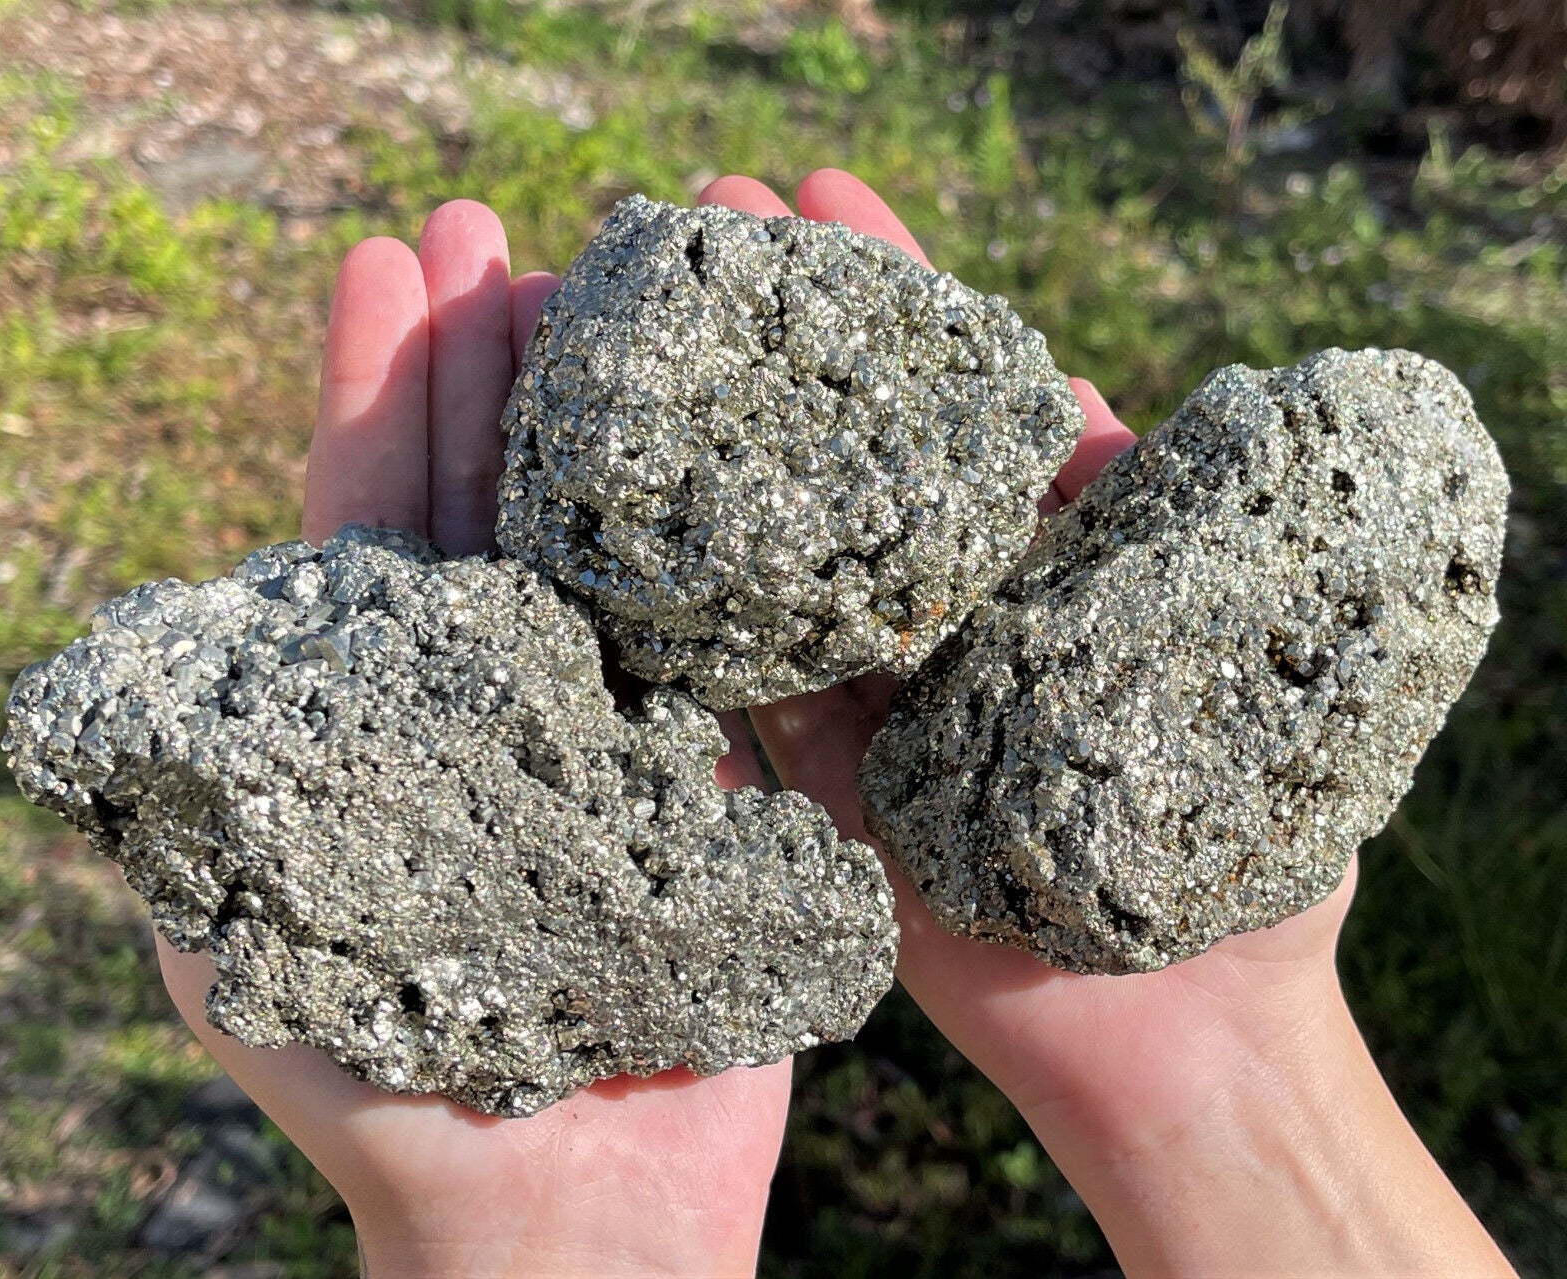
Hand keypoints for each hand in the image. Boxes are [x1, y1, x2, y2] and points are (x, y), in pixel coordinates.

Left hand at [155, 200, 790, 1278]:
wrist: (573, 1204)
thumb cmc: (385, 1091)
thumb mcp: (231, 930)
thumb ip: (196, 783)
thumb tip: (163, 627)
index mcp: (375, 715)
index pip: (369, 522)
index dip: (374, 392)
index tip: (386, 263)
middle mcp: (486, 700)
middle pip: (482, 501)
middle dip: (479, 363)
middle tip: (492, 229)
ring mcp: (603, 724)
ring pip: (592, 541)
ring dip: (582, 415)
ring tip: (590, 280)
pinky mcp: (705, 770)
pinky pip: (701, 629)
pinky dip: (693, 530)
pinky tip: (704, 437)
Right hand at [719, 168, 1515, 1277]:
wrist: (1178, 1036)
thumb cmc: (1242, 862)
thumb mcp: (1212, 656)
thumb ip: (1139, 532)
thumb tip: (1082, 397)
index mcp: (1029, 573)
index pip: (945, 408)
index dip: (887, 297)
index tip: (821, 195)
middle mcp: (930, 621)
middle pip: (834, 456)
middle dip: (766, 338)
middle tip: (693, 217)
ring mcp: (858, 699)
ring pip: (762, 551)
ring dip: (697, 437)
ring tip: (610, 309)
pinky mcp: (803, 788)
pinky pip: (723, 685)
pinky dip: (665, 601)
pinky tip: (592, 496)